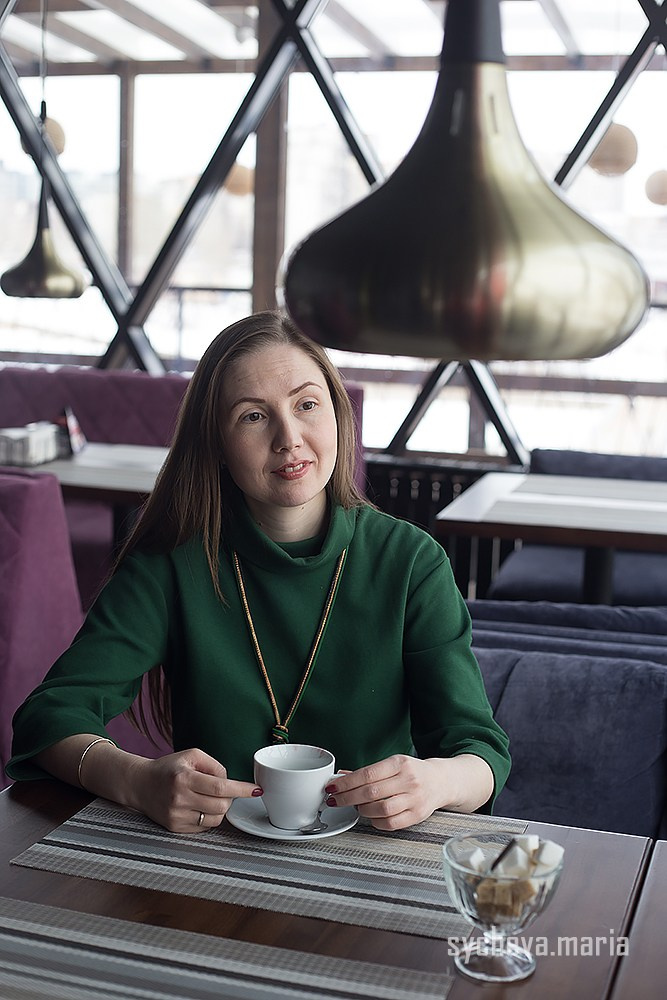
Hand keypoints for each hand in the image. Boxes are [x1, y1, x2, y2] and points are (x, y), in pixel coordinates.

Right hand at [130, 748, 261, 832]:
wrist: (140, 784)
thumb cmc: (168, 768)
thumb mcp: (192, 756)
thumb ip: (214, 766)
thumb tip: (230, 782)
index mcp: (184, 778)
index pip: (220, 787)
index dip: (241, 789)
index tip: (256, 790)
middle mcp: (179, 799)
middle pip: (221, 806)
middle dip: (229, 798)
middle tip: (222, 789)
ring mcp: (176, 816)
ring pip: (215, 820)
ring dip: (220, 809)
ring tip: (209, 797)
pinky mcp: (175, 828)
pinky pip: (204, 827)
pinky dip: (208, 817)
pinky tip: (199, 806)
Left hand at [324, 754, 493, 830]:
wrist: (442, 780)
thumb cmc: (413, 772)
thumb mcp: (392, 764)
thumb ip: (368, 772)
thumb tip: (341, 777)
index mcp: (400, 763)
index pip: (367, 774)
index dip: (346, 783)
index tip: (332, 787)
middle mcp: (408, 780)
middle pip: (371, 792)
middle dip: (347, 798)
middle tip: (335, 801)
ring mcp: (415, 799)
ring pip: (380, 809)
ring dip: (362, 810)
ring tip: (356, 807)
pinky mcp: (418, 815)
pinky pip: (391, 823)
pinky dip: (376, 821)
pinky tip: (371, 816)